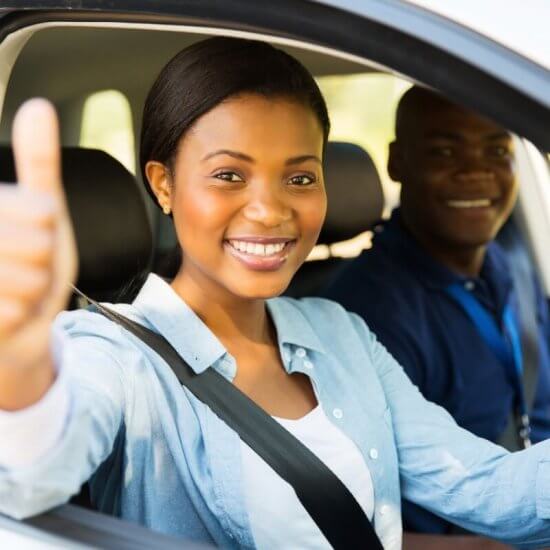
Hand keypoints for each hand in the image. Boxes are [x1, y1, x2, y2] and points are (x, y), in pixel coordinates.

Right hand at [0, 99, 77, 408]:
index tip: (32, 234)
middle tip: (25, 267)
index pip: (43, 210)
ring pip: (29, 280)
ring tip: (15, 290)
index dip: (49, 228)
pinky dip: (20, 318)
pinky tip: (6, 315)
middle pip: (38, 244)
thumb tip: (39, 107)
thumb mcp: (42, 210)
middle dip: (43, 261)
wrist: (18, 324)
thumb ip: (38, 163)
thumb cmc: (32, 263)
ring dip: (33, 292)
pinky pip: (13, 312)